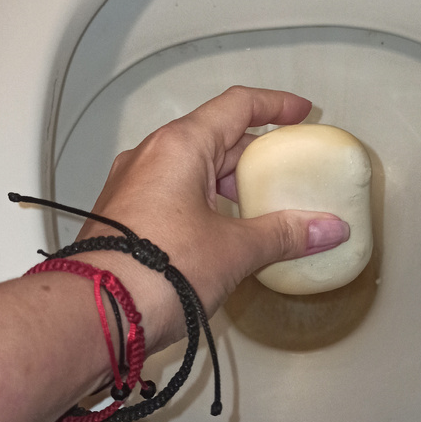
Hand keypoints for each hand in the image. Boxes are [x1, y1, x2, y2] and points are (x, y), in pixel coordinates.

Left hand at [76, 86, 349, 350]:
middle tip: (285, 173)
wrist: (95, 316)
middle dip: (253, 155)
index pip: (235, 106)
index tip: (299, 112)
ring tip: (258, 212)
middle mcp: (150, 157)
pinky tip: (221, 235)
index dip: (273, 105)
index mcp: (180, 146)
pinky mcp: (122, 218)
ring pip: (191, 169)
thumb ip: (284, 234)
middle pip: (213, 137)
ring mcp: (131, 187)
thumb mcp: (235, 250)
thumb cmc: (155, 272)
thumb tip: (326, 228)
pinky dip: (203, 204)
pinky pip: (171, 195)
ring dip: (226, 184)